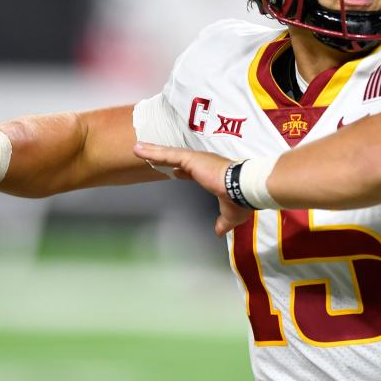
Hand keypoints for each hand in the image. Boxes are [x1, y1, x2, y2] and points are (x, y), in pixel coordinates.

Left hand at [133, 142, 252, 236]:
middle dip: (163, 157)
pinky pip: (168, 154)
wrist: (244, 189)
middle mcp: (204, 163)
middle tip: (149, 154)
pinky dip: (153, 152)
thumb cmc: (240, 200)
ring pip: (170, 154)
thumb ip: (223, 222)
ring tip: (136, 148)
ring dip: (152, 151)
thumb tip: (219, 232)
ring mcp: (197, 159)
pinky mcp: (191, 158)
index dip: (182, 170)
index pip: (192, 170)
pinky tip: (140, 150)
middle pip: (178, 159)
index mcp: (212, 173)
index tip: (175, 170)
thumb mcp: (230, 215)